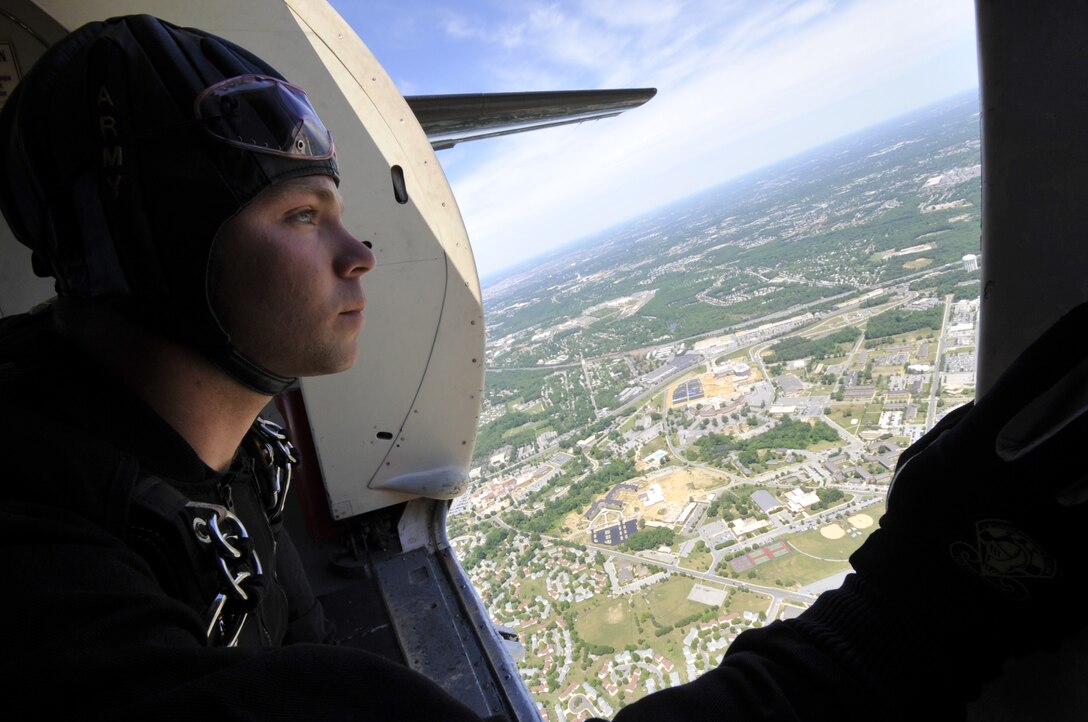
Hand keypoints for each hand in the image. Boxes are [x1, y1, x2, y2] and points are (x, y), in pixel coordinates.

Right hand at [851, 302, 1087, 659]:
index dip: (1065, 343)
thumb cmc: (913, 536)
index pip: (1027, 382)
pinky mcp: (1074, 574)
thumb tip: (994, 400)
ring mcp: (1046, 536)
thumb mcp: (912, 473)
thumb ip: (952, 429)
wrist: (921, 621)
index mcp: (966, 458)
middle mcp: (1010, 490)